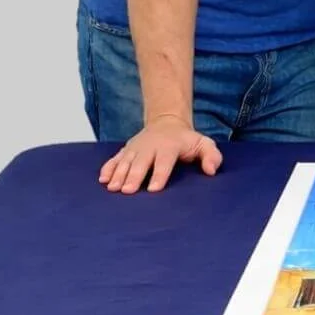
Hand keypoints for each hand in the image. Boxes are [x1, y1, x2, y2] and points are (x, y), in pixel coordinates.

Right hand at [98, 114, 221, 192]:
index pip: (164, 161)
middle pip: (141, 162)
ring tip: (113, 188)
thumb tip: (212, 170)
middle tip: (128, 191)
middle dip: (134, 176)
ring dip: (119, 174)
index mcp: (170, 146)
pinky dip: (108, 168)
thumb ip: (211, 156)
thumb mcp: (203, 144)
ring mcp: (136, 148)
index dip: (159, 175)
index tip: (153, 189)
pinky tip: (103, 179)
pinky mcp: (125, 150)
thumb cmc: (186, 140)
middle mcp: (150, 146)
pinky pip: (115, 159)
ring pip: (125, 161)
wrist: (167, 123)